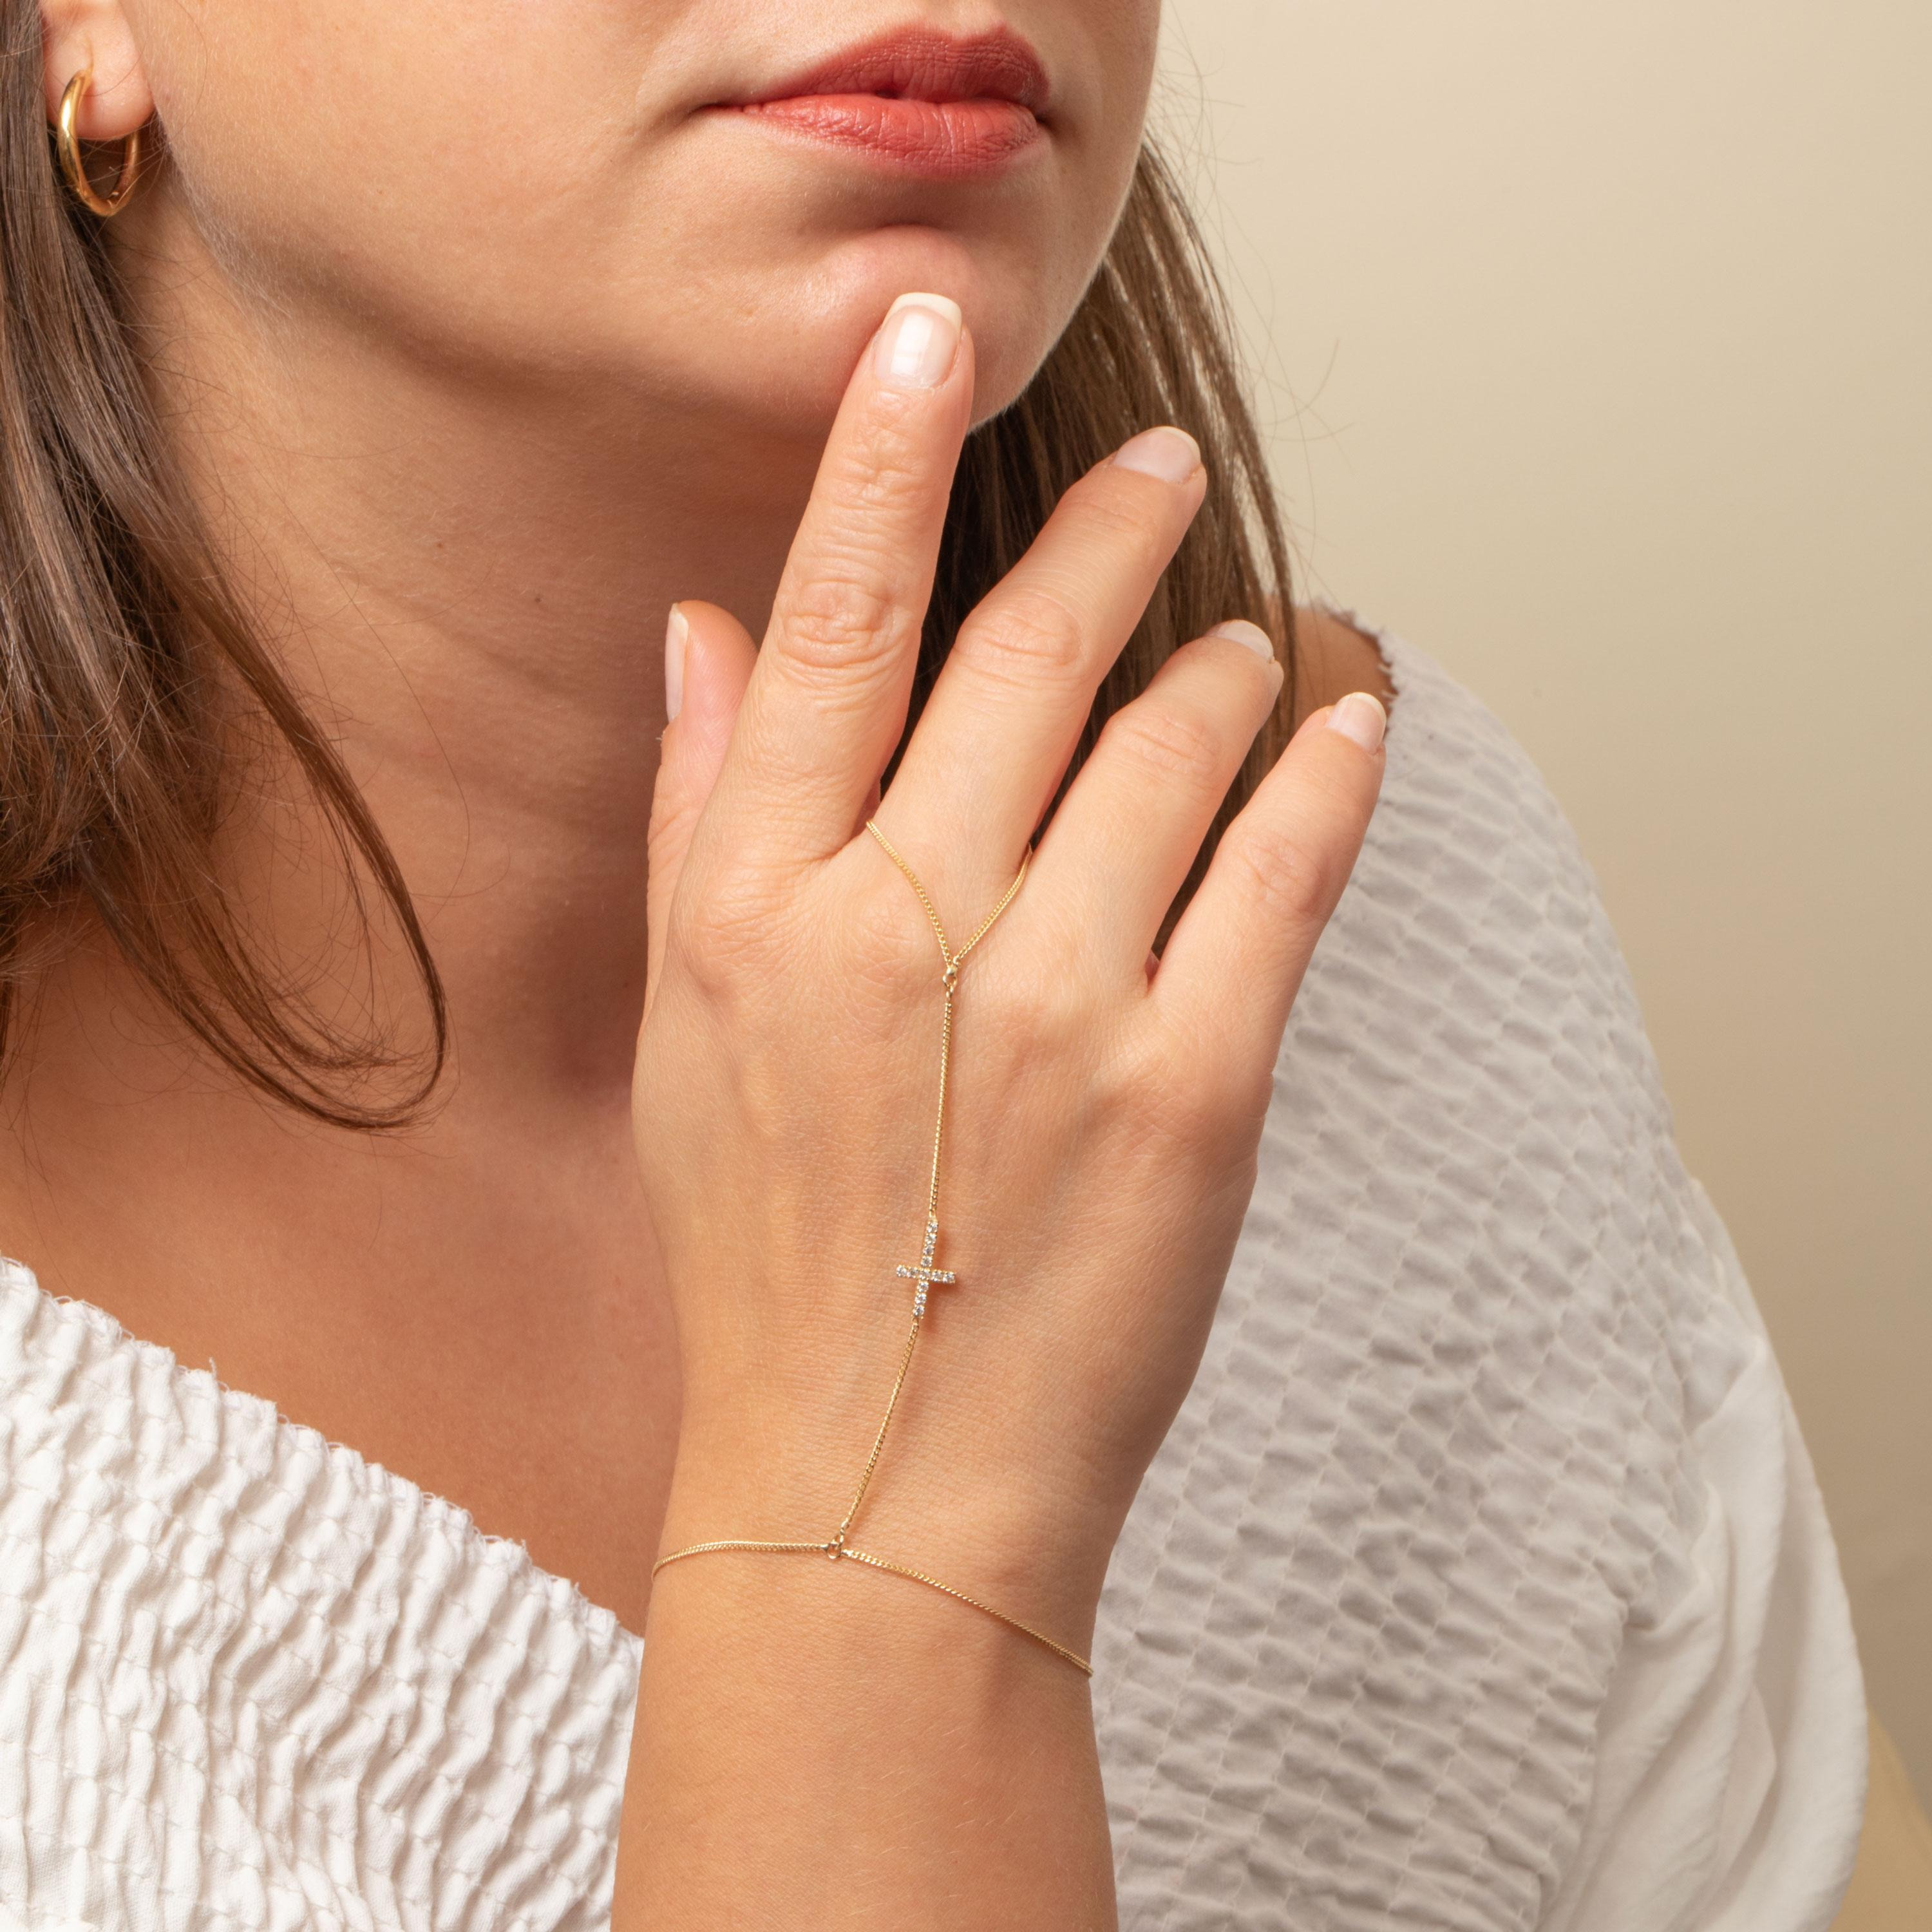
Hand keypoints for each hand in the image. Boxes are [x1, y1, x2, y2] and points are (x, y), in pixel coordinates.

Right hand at [633, 291, 1386, 1648]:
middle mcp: (903, 929)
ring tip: (1243, 647)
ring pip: (1176, 742)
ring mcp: (1059, 1002)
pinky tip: (1341, 715)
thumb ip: (703, 823)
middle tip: (1159, 472)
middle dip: (1107, 534)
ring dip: (1220, 666)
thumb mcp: (689, 1040)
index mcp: (760, 910)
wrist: (878, 1486)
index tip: (925, 338)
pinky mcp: (1194, 1087)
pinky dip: (1325, 767)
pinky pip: (1285, 866)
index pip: (830, 626)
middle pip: (1029, 655)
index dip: (877, 459)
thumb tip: (706, 635)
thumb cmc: (772, 1265)